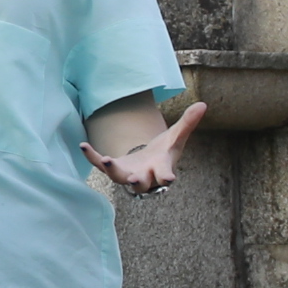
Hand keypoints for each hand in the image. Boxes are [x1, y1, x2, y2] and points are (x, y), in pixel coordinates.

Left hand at [84, 92, 211, 197]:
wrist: (148, 163)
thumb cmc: (164, 152)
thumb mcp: (176, 137)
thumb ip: (188, 123)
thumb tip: (203, 104)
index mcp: (161, 169)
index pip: (165, 176)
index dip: (167, 177)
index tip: (170, 179)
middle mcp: (144, 176)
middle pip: (141, 183)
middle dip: (138, 182)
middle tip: (135, 180)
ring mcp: (127, 174)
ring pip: (119, 178)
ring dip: (112, 170)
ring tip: (105, 159)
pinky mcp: (113, 169)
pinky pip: (100, 166)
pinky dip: (92, 157)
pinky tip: (83, 145)